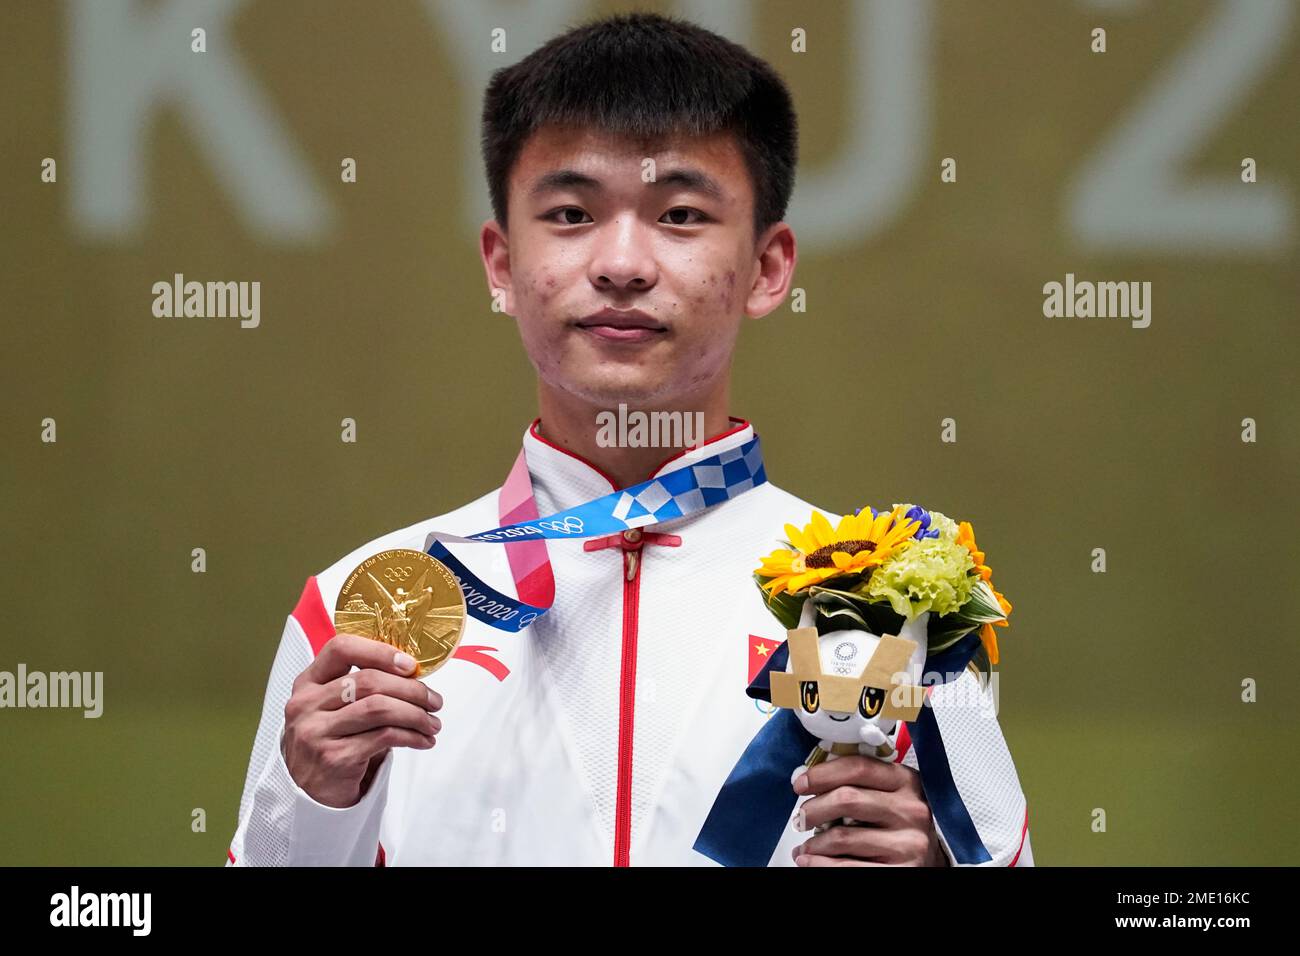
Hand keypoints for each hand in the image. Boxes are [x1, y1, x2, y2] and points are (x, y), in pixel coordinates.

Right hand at [281, 634, 443, 807]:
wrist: (310, 797)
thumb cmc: (331, 744)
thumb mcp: (334, 710)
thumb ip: (362, 689)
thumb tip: (413, 675)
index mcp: (308, 683)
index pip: (341, 648)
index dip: (379, 651)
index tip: (410, 665)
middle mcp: (307, 704)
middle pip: (369, 680)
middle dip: (411, 689)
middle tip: (434, 701)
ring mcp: (317, 732)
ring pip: (379, 708)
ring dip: (416, 714)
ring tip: (432, 724)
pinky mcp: (334, 757)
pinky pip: (384, 737)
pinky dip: (411, 736)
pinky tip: (422, 741)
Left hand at [790, 755, 948, 865]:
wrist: (934, 857)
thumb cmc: (902, 822)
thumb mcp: (892, 792)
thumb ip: (861, 782)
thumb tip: (810, 781)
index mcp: (906, 781)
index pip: (858, 768)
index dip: (823, 773)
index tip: (801, 783)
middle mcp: (910, 810)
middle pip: (847, 799)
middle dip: (813, 808)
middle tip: (800, 817)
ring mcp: (907, 844)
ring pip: (842, 837)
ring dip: (814, 843)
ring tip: (806, 846)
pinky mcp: (901, 871)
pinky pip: (847, 868)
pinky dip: (819, 865)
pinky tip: (809, 861)